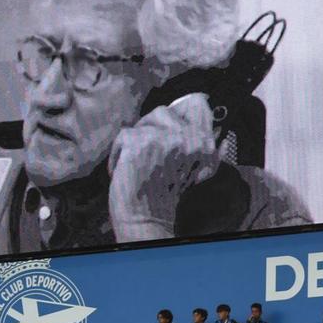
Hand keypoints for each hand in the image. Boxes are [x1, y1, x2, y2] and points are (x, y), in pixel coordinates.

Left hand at [109, 93, 218, 241]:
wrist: (146, 218)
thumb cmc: (165, 194)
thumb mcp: (193, 166)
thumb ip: (197, 141)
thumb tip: (201, 113)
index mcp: (204, 142)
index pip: (197, 104)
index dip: (182, 110)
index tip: (169, 126)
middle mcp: (187, 137)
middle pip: (164, 111)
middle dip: (153, 129)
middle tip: (149, 154)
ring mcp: (162, 138)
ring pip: (144, 120)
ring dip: (137, 137)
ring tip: (138, 159)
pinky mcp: (139, 141)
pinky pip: (124, 134)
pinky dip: (118, 153)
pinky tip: (124, 168)